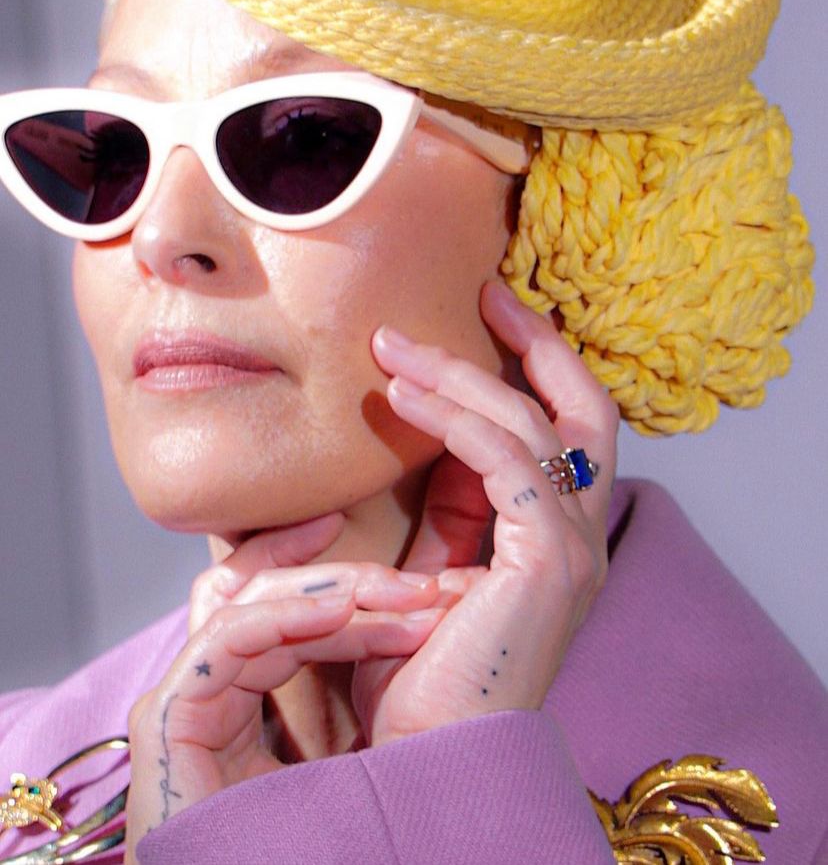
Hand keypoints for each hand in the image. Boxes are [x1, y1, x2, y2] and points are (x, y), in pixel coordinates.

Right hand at [123, 514, 444, 862]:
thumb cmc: (340, 844)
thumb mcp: (362, 744)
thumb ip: (367, 681)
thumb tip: (432, 613)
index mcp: (248, 700)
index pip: (279, 608)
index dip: (331, 572)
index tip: (397, 560)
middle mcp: (213, 694)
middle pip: (263, 596)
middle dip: (346, 579)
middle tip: (418, 584)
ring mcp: (186, 704)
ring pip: (249, 605)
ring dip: (330, 592)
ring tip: (398, 597)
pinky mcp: (168, 720)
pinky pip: (225, 639)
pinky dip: (284, 615)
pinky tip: (341, 612)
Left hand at [352, 280, 617, 746]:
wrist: (423, 756)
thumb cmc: (416, 672)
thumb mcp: (427, 568)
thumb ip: (440, 508)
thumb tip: (417, 436)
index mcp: (556, 536)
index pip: (564, 428)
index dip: (531, 366)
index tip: (484, 316)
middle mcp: (581, 535)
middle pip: (583, 409)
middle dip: (536, 344)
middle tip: (485, 292)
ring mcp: (572, 548)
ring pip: (534, 424)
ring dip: (463, 374)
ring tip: (394, 348)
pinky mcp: (547, 561)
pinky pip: (504, 461)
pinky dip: (454, 418)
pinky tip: (402, 397)